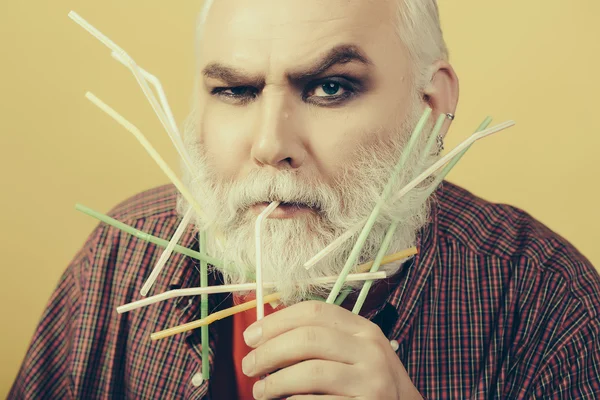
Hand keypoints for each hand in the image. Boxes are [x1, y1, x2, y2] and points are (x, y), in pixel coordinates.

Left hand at [241, 300, 422, 398]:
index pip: (314, 312)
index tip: (251, 336)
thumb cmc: (368, 383)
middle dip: (269, 352)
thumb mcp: (355, 352)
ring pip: (310, 373)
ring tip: (260, 391)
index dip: (276, 322)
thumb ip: (321, 340)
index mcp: (363, 329)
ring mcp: (371, 382)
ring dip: (275, 382)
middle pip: (308, 340)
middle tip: (249, 366)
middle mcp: (370, 351)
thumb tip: (266, 334)